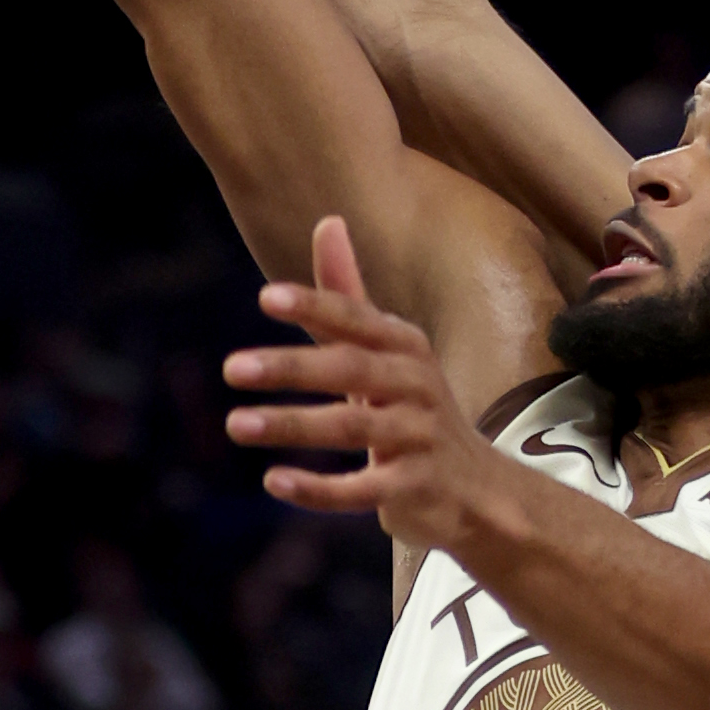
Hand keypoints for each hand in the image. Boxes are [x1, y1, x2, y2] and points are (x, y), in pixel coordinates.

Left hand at [224, 219, 479, 542]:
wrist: (477, 487)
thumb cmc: (415, 408)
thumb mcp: (387, 351)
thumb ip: (349, 296)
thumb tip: (328, 221)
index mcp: (404, 345)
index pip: (356, 319)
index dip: (315, 306)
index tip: (266, 298)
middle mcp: (417, 385)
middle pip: (351, 369)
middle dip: (292, 366)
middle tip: (232, 368)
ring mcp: (419, 437)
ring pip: (352, 427)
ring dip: (292, 424)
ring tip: (236, 424)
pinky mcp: (414, 487)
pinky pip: (362, 488)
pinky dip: (318, 488)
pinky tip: (274, 482)